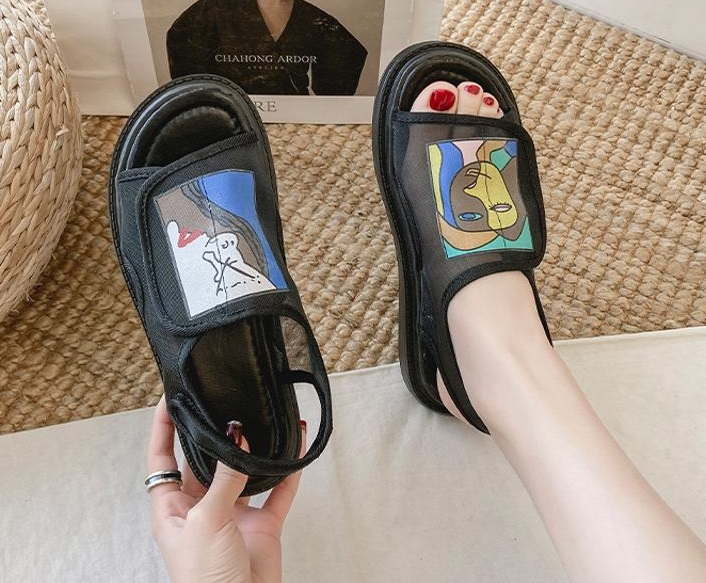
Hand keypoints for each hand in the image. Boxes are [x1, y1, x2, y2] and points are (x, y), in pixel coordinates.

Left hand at [148, 396, 304, 582]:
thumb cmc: (204, 580)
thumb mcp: (206, 522)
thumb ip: (223, 478)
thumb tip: (236, 437)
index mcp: (173, 508)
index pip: (161, 458)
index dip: (163, 428)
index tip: (170, 399)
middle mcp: (201, 507)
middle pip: (204, 460)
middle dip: (215, 433)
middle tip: (224, 401)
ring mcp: (233, 515)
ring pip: (243, 472)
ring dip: (254, 450)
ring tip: (261, 420)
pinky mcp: (261, 525)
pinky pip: (278, 491)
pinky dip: (287, 470)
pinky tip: (295, 448)